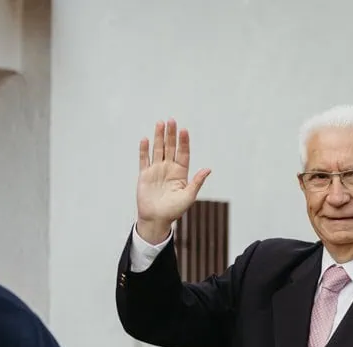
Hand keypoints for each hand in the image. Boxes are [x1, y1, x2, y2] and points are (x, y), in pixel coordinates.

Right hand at [135, 119, 211, 243]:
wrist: (156, 219)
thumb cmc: (174, 210)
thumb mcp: (188, 196)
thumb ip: (197, 182)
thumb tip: (208, 169)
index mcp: (180, 172)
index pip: (183, 153)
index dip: (183, 142)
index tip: (184, 131)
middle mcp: (168, 168)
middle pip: (170, 147)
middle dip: (171, 134)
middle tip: (172, 120)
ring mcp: (156, 170)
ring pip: (158, 149)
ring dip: (158, 137)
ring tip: (160, 123)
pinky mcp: (144, 175)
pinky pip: (144, 159)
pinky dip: (144, 150)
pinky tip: (145, 139)